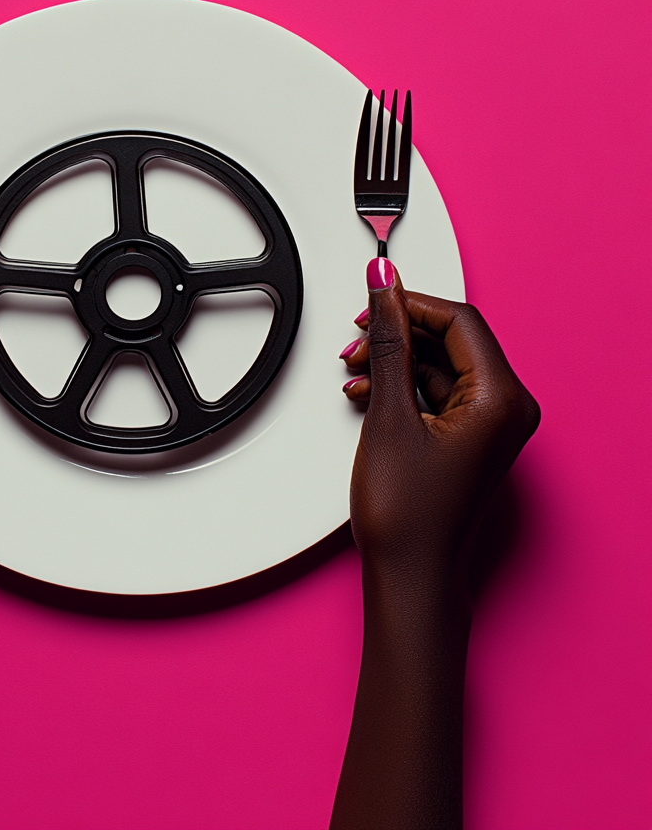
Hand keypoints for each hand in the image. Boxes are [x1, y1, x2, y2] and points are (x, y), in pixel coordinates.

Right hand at [330, 258, 538, 829]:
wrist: (409, 575)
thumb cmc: (408, 515)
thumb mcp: (389, 414)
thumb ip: (387, 343)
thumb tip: (385, 288)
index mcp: (502, 399)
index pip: (458, 321)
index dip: (409, 304)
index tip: (374, 294)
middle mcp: (506, 409)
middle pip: (450, 340)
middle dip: (398, 334)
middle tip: (358, 339)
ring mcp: (489, 425)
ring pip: (440, 365)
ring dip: (394, 362)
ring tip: (357, 372)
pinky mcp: (469, 437)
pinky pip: (437, 391)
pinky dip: (401, 386)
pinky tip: (368, 392)